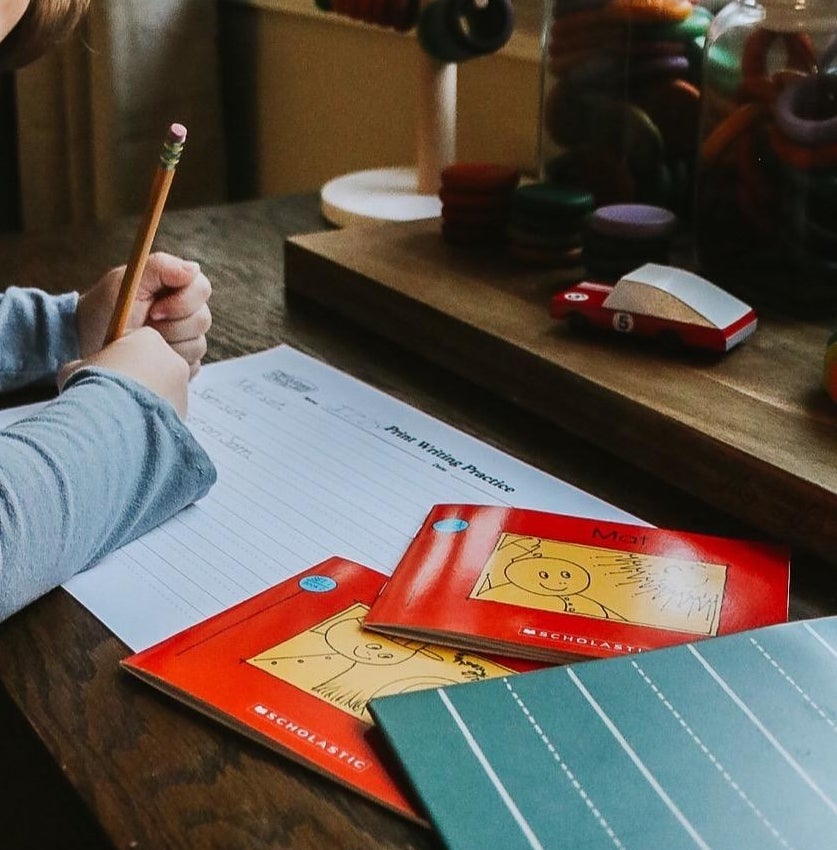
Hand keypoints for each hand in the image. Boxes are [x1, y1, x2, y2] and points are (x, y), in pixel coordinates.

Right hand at [58, 327, 190, 417]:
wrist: (110, 424)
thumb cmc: (91, 388)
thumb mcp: (76, 368)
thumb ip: (87, 365)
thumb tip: (83, 373)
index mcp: (149, 340)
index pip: (137, 342)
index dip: (120, 356)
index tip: (106, 370)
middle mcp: (173, 361)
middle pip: (155, 367)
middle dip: (137, 379)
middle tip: (113, 395)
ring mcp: (183, 389)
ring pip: (163, 392)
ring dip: (146, 401)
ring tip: (122, 415)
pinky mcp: (185, 414)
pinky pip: (167, 414)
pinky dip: (153, 420)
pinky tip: (134, 428)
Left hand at [77, 252, 211, 376]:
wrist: (87, 343)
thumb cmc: (104, 308)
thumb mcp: (125, 282)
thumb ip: (159, 267)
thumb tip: (193, 268)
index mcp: (177, 287)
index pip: (202, 288)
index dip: (182, 301)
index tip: (153, 310)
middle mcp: (187, 312)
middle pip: (203, 319)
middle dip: (171, 327)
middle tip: (144, 328)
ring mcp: (187, 338)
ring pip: (198, 345)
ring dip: (168, 346)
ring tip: (142, 343)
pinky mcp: (183, 362)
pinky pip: (191, 365)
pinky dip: (169, 364)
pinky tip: (149, 359)